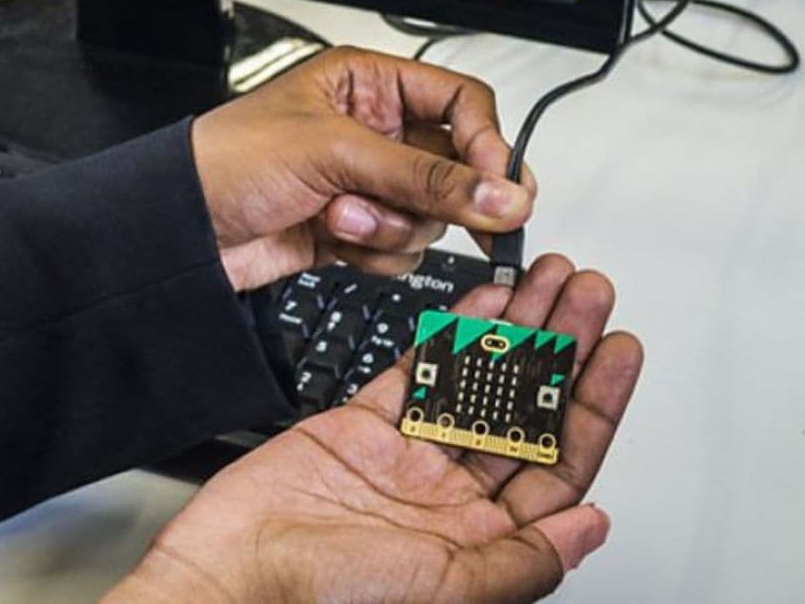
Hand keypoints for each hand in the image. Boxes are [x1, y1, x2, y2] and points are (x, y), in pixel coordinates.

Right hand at [108, 257, 641, 603]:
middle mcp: (451, 495)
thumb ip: (521, 558)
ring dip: (514, 330)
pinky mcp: (362, 425)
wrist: (236, 569)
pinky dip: (449, 335)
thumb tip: (593, 526)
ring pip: (477, 379)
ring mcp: (408, 456)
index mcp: (480, 539)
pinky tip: (480, 305)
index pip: (557, 461)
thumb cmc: (328, 597)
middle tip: (587, 292)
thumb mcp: (444, 589)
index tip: (618, 349)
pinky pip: (418, 371)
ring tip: (545, 282)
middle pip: (523, 407)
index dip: (593, 402)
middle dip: (560, 348)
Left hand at [192, 47, 534, 290]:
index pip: (461, 102)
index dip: (487, 142)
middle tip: (456, 214)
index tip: (499, 185)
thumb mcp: (335, 153)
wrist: (180, 228)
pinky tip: (332, 234)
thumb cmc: (230, 159)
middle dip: (442, 194)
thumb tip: (501, 194)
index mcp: (369, 83)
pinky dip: (375, 249)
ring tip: (343, 212)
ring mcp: (365, 182)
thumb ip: (425, 176)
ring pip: (433, 213)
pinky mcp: (355, 227)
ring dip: (392, 222)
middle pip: (457, 165)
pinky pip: (403, 246)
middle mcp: (374, 129)